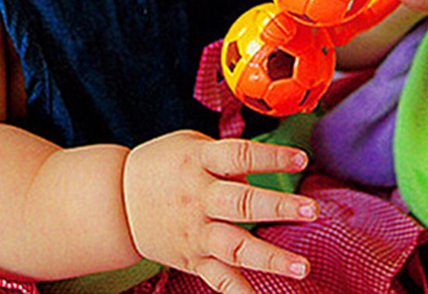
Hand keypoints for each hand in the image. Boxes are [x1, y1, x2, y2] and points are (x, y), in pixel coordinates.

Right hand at [122, 131, 316, 293]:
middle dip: (278, 208)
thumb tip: (266, 165)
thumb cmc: (162, 166)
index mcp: (198, 162)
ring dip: (271, 258)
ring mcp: (196, 232)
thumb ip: (226, 156)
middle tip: (311, 210)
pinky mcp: (193, 259)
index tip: (301, 158)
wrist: (117, 201)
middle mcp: (198, 197)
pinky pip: (220, 281)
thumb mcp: (190, 146)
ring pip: (235, 246)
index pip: (238, 156)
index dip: (270, 156)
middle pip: (241, 203)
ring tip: (302, 267)